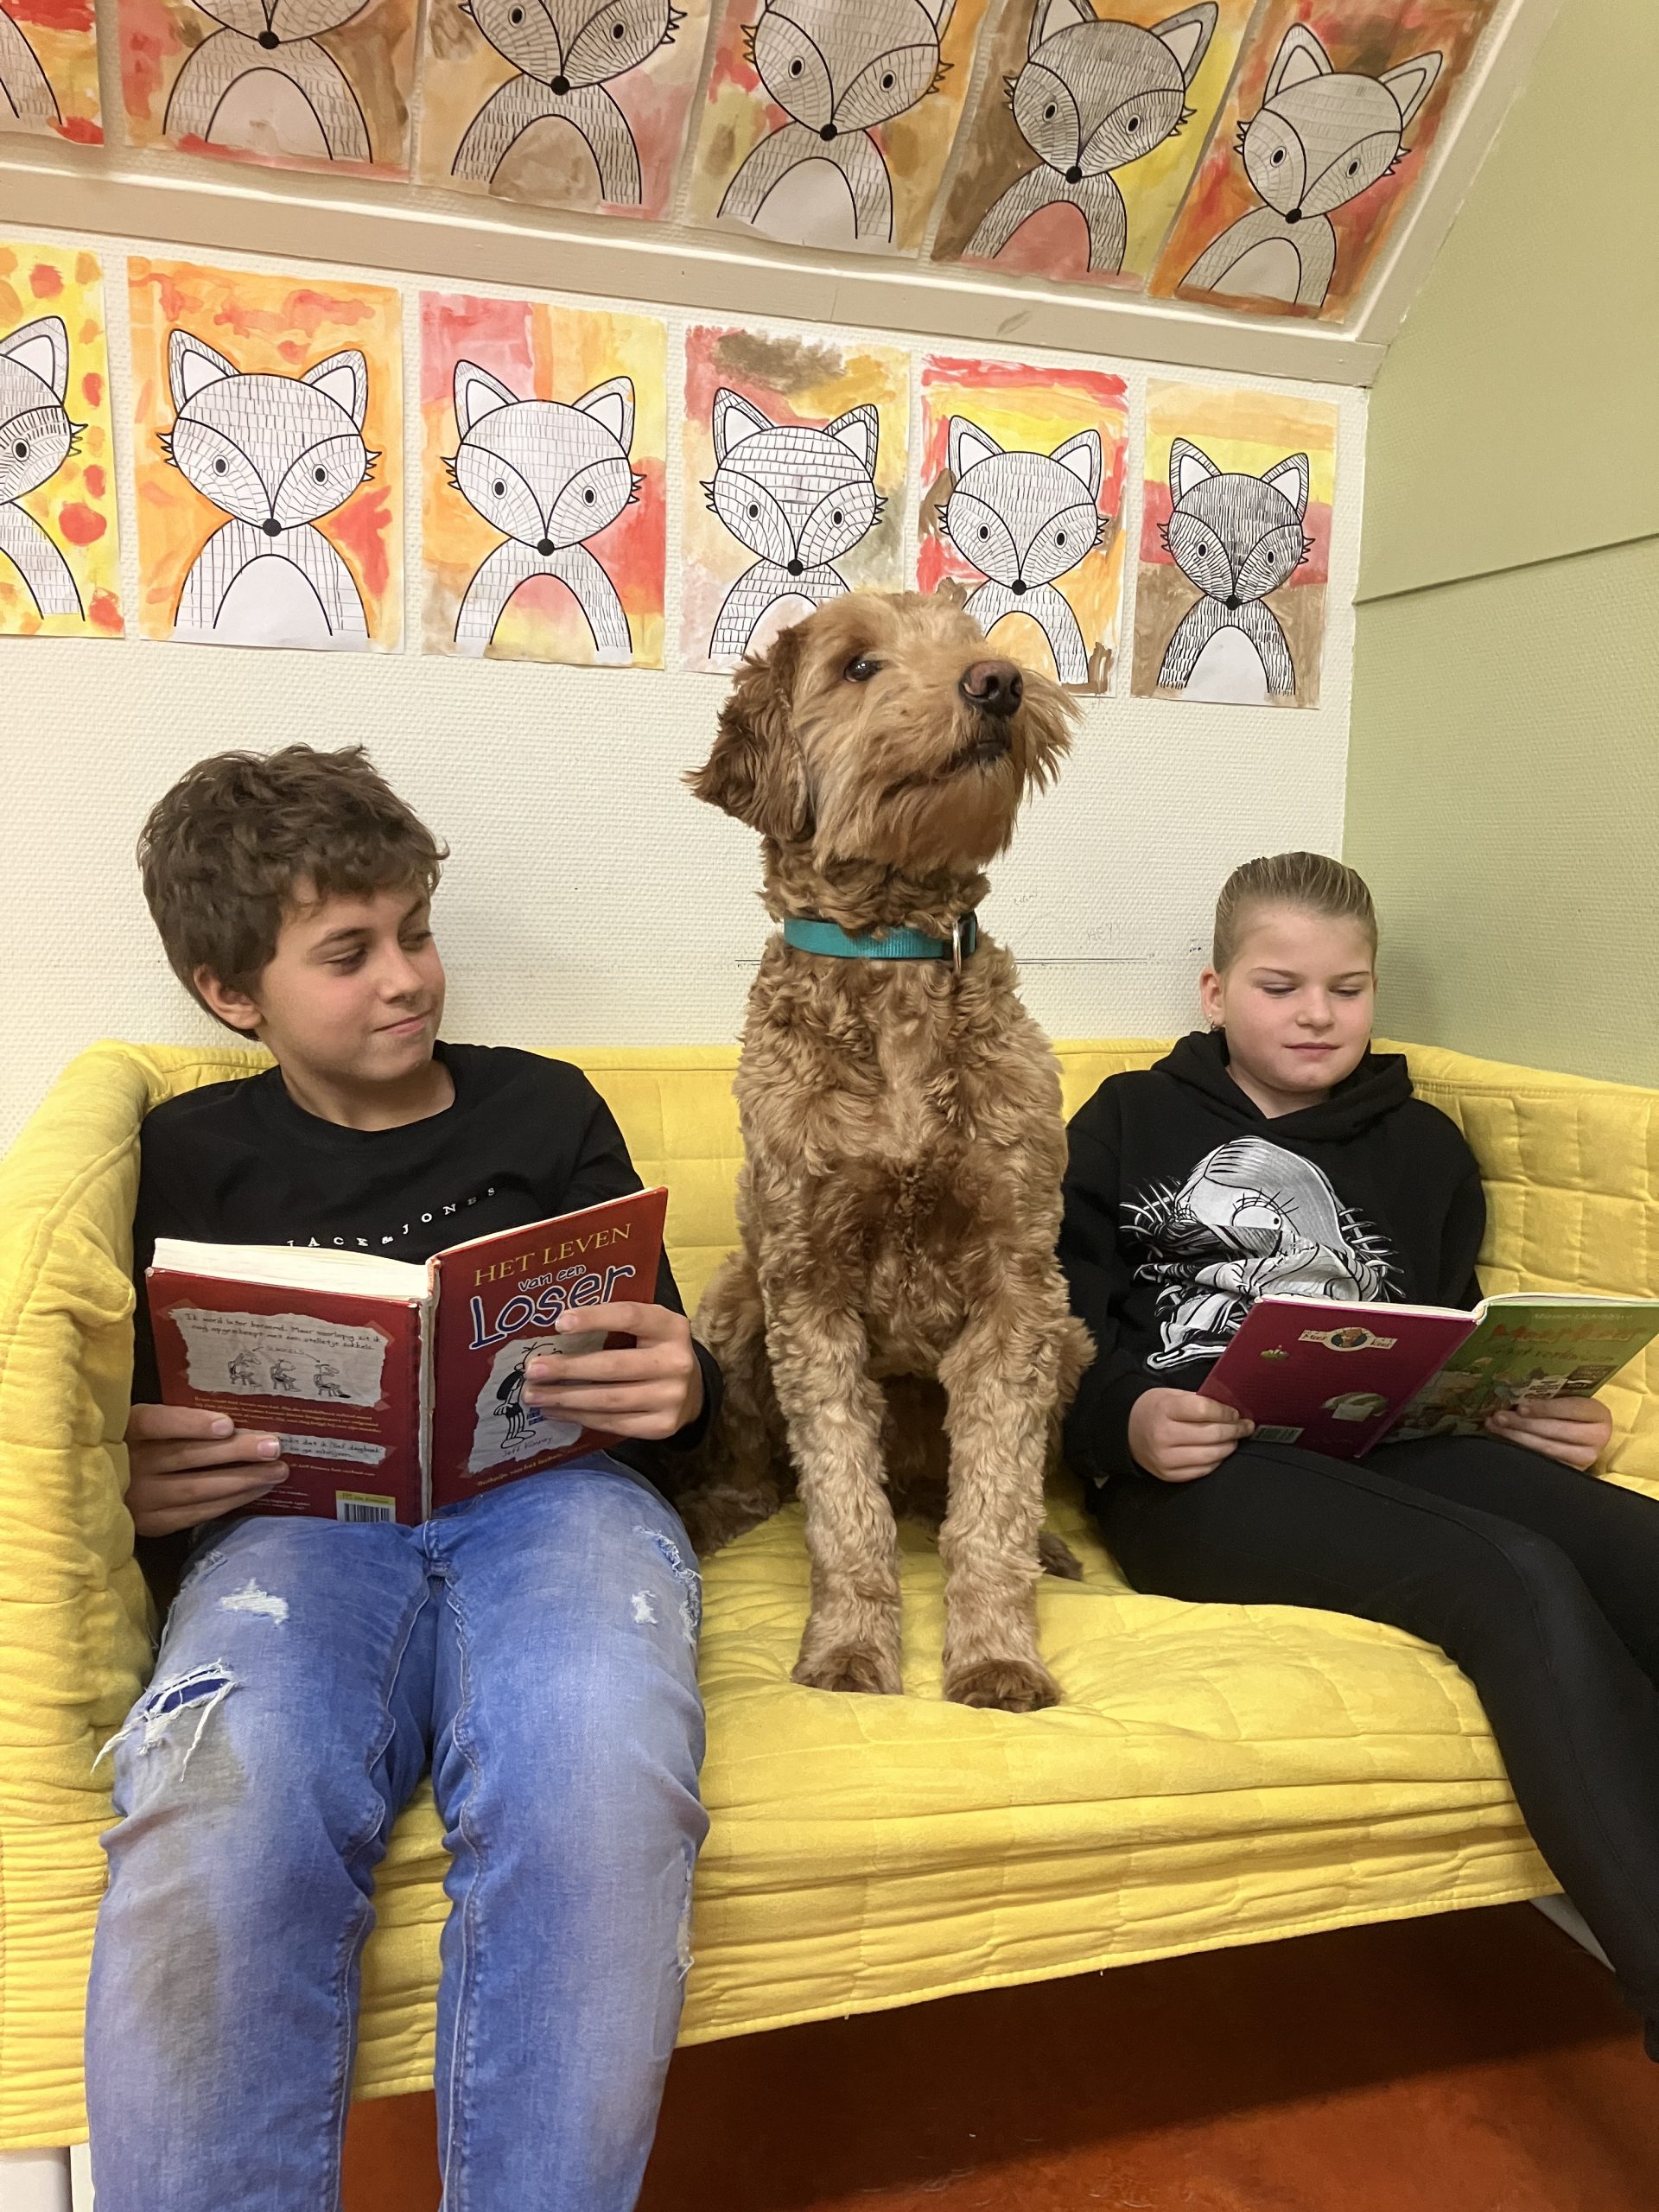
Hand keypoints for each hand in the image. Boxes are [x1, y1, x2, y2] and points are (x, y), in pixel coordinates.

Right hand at [123, 1403, 285, 1536]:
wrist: (107, 1491)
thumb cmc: (141, 1446)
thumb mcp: (150, 1425)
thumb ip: (180, 1419)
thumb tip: (240, 1421)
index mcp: (127, 1429)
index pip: (157, 1423)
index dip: (191, 1423)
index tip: (228, 1423)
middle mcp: (126, 1465)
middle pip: (185, 1456)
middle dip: (235, 1451)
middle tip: (273, 1447)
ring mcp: (138, 1498)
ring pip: (195, 1488)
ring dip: (241, 1480)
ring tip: (276, 1471)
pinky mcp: (150, 1524)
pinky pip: (195, 1513)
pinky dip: (229, 1502)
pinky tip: (255, 1491)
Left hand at [523, 1304, 703, 1441]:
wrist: (692, 1390)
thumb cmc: (654, 1350)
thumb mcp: (647, 1329)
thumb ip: (614, 1324)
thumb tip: (555, 1328)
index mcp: (671, 1327)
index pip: (630, 1317)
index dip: (594, 1318)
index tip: (559, 1323)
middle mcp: (676, 1362)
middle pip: (613, 1365)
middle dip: (568, 1368)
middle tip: (533, 1370)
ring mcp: (671, 1397)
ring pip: (608, 1399)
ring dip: (565, 1398)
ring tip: (534, 1395)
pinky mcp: (662, 1426)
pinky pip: (613, 1423)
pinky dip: (580, 1417)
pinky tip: (556, 1411)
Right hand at [1128, 1387, 1253, 1482]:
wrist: (1126, 1430)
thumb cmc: (1153, 1410)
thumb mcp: (1172, 1395)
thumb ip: (1199, 1401)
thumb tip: (1231, 1412)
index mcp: (1164, 1410)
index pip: (1205, 1410)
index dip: (1226, 1412)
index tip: (1236, 1413)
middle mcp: (1163, 1436)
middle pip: (1211, 1434)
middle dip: (1235, 1430)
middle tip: (1245, 1427)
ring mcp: (1166, 1459)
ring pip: (1211, 1455)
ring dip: (1229, 1447)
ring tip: (1234, 1439)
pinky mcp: (1169, 1475)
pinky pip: (1203, 1470)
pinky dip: (1216, 1461)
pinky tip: (1220, 1452)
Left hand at [1486, 1394, 1611, 1470]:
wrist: (1588, 1435)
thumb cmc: (1573, 1412)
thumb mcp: (1570, 1400)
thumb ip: (1551, 1397)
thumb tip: (1516, 1393)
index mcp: (1598, 1413)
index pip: (1571, 1409)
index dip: (1544, 1408)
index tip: (1520, 1407)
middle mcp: (1597, 1437)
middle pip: (1556, 1430)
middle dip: (1523, 1424)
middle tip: (1499, 1417)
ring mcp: (1586, 1458)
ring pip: (1547, 1449)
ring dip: (1517, 1437)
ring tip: (1495, 1427)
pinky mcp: (1573, 1472)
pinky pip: (1544, 1462)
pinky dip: (1522, 1451)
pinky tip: (1505, 1442)